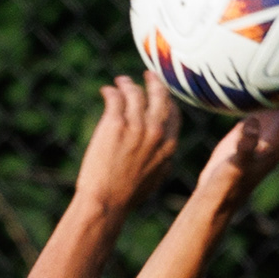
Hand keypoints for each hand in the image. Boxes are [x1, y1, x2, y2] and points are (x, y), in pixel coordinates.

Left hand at [72, 72, 180, 217]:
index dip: (166, 100)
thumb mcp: (156, 178)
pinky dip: (110, 91)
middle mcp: (155, 132)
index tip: (159, 94)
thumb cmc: (128, 195)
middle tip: (146, 76)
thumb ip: (164, 159)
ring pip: (135, 92)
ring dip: (127, 84)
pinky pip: (115, 97)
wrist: (107, 201)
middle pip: (158, 96)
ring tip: (119, 83)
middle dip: (153, 82)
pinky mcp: (115, 123)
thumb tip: (168, 150)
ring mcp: (136, 126)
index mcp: (168, 145)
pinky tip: (106, 91)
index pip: (173, 113)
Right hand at [198, 94, 278, 204]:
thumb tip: (252, 123)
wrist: (215, 197)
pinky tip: (254, 66)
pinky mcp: (251, 127)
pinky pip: (261, 101)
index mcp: (278, 141)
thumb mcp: (235, 167)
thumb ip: (244, 147)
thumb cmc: (226, 186)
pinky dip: (261, 86)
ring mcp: (264, 129)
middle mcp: (276, 133)